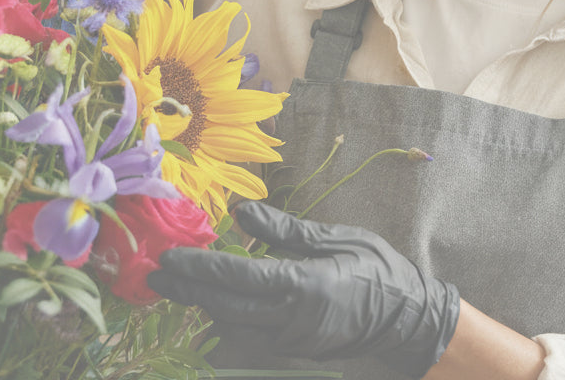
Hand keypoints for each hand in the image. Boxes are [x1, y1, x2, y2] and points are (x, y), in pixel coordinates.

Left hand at [148, 200, 460, 377]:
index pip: (237, 276)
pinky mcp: (293, 350)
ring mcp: (291, 339)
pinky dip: (228, 316)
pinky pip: (250, 333)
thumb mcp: (334, 238)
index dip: (200, 268)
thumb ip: (284, 230)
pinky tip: (214, 301)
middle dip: (188, 291)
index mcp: (302, 285)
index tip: (169, 258)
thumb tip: (242, 214)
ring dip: (204, 304)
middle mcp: (291, 319)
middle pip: (225, 306)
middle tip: (155, 277)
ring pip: (233, 324)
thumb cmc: (376, 269)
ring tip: (177, 285)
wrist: (408, 318)